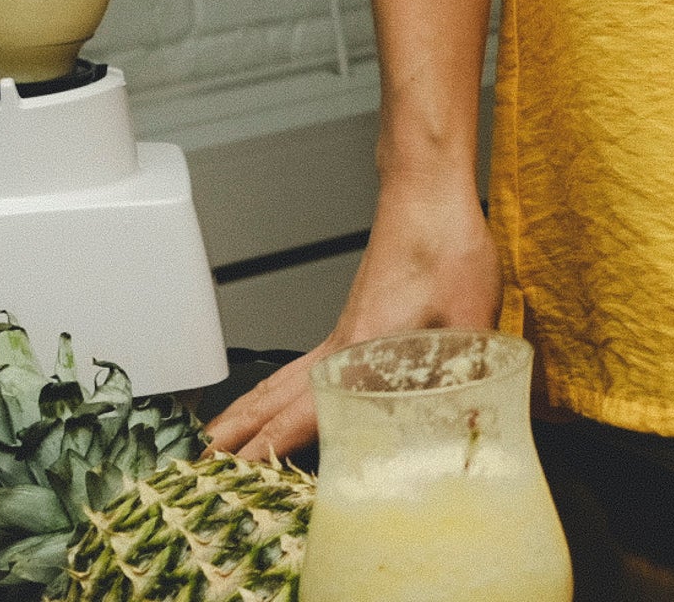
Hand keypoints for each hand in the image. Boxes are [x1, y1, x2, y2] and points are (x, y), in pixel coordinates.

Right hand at [203, 176, 501, 459]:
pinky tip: (283, 392)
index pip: (300, 413)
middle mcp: (341, 344)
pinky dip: (275, 386)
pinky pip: (302, 362)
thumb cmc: (446, 245)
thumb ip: (470, 377)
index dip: (265, 452)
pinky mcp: (357, 314)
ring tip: (217, 439)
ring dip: (247, 411)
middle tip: (196, 470)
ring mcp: (344, 328)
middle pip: (271, 398)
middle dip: (234, 437)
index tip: (230, 482)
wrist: (430, 190)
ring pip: (281, 379)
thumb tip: (477, 427)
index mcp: (360, 352)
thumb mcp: (469, 320)